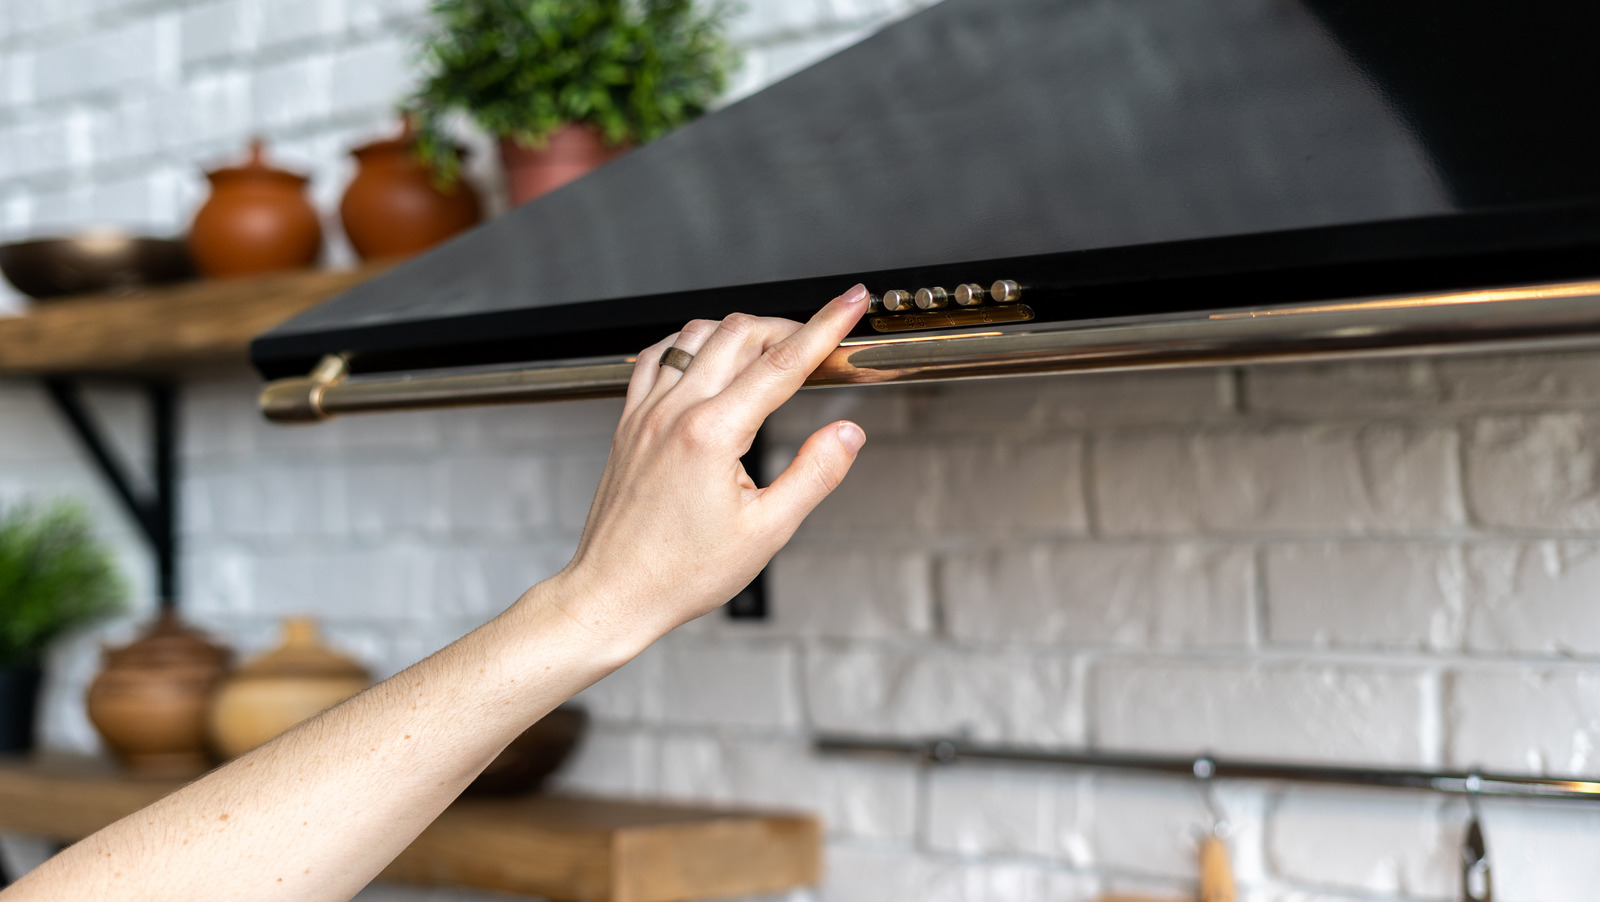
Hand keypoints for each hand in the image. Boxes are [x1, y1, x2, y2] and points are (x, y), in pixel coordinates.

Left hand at [553, 285, 871, 646]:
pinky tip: (707, 356)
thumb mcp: (767, 532)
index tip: (851, 303)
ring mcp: (645, 412)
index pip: (783, 363)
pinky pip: (659, 356)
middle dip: (789, 327)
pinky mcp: (628, 420)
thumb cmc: (681, 573)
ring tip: (772, 351)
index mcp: (711, 435)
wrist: (614, 593)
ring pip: (698, 335)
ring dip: (741, 331)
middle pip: (740, 333)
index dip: (826, 326)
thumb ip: (814, 474)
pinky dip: (692, 343)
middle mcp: (674, 412)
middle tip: (821, 342)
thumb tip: (847, 434)